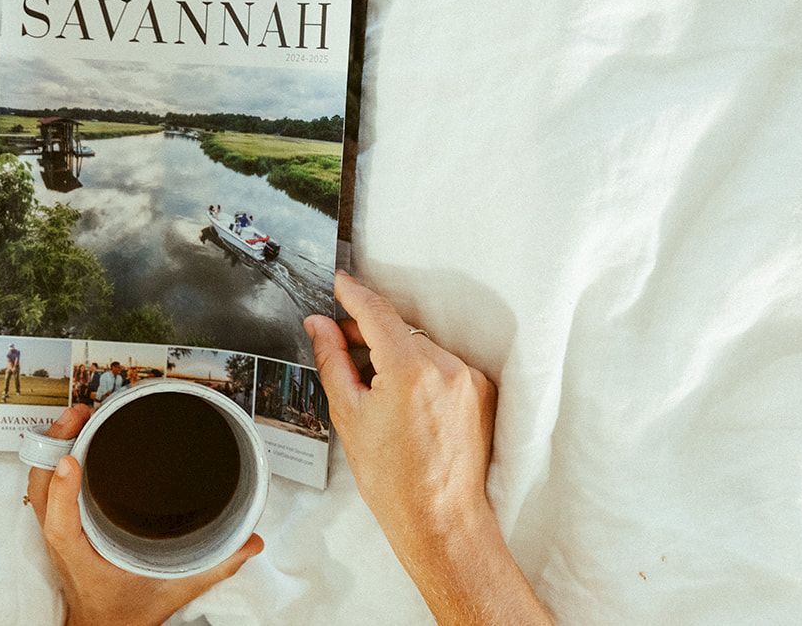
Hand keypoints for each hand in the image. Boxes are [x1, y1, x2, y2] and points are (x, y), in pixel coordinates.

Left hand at [25, 405, 263, 625]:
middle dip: (55, 446)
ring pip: (39, 486)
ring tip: (76, 418)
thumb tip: (249, 543)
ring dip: (52, 449)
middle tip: (79, 415)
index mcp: (81, 557)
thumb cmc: (127, 614)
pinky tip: (73, 441)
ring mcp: (57, 533)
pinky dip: (54, 462)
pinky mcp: (60, 527)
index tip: (70, 460)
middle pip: (41, 490)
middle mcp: (63, 542)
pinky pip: (45, 489)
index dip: (62, 491)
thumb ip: (214, 568)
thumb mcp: (175, 591)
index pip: (61, 523)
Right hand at [304, 271, 549, 624]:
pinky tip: (401, 400)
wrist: (441, 520)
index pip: (377, 313)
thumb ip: (334, 360)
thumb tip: (321, 326)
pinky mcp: (481, 392)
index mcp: (411, 369)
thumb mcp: (349, 415)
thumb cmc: (394, 480)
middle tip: (340, 345)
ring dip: (395, 353)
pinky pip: (443, 365)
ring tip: (372, 385)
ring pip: (421, 347)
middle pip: (400, 330)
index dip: (353, 294)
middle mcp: (447, 366)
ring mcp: (469, 378)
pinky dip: (420, 371)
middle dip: (369, 332)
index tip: (340, 283)